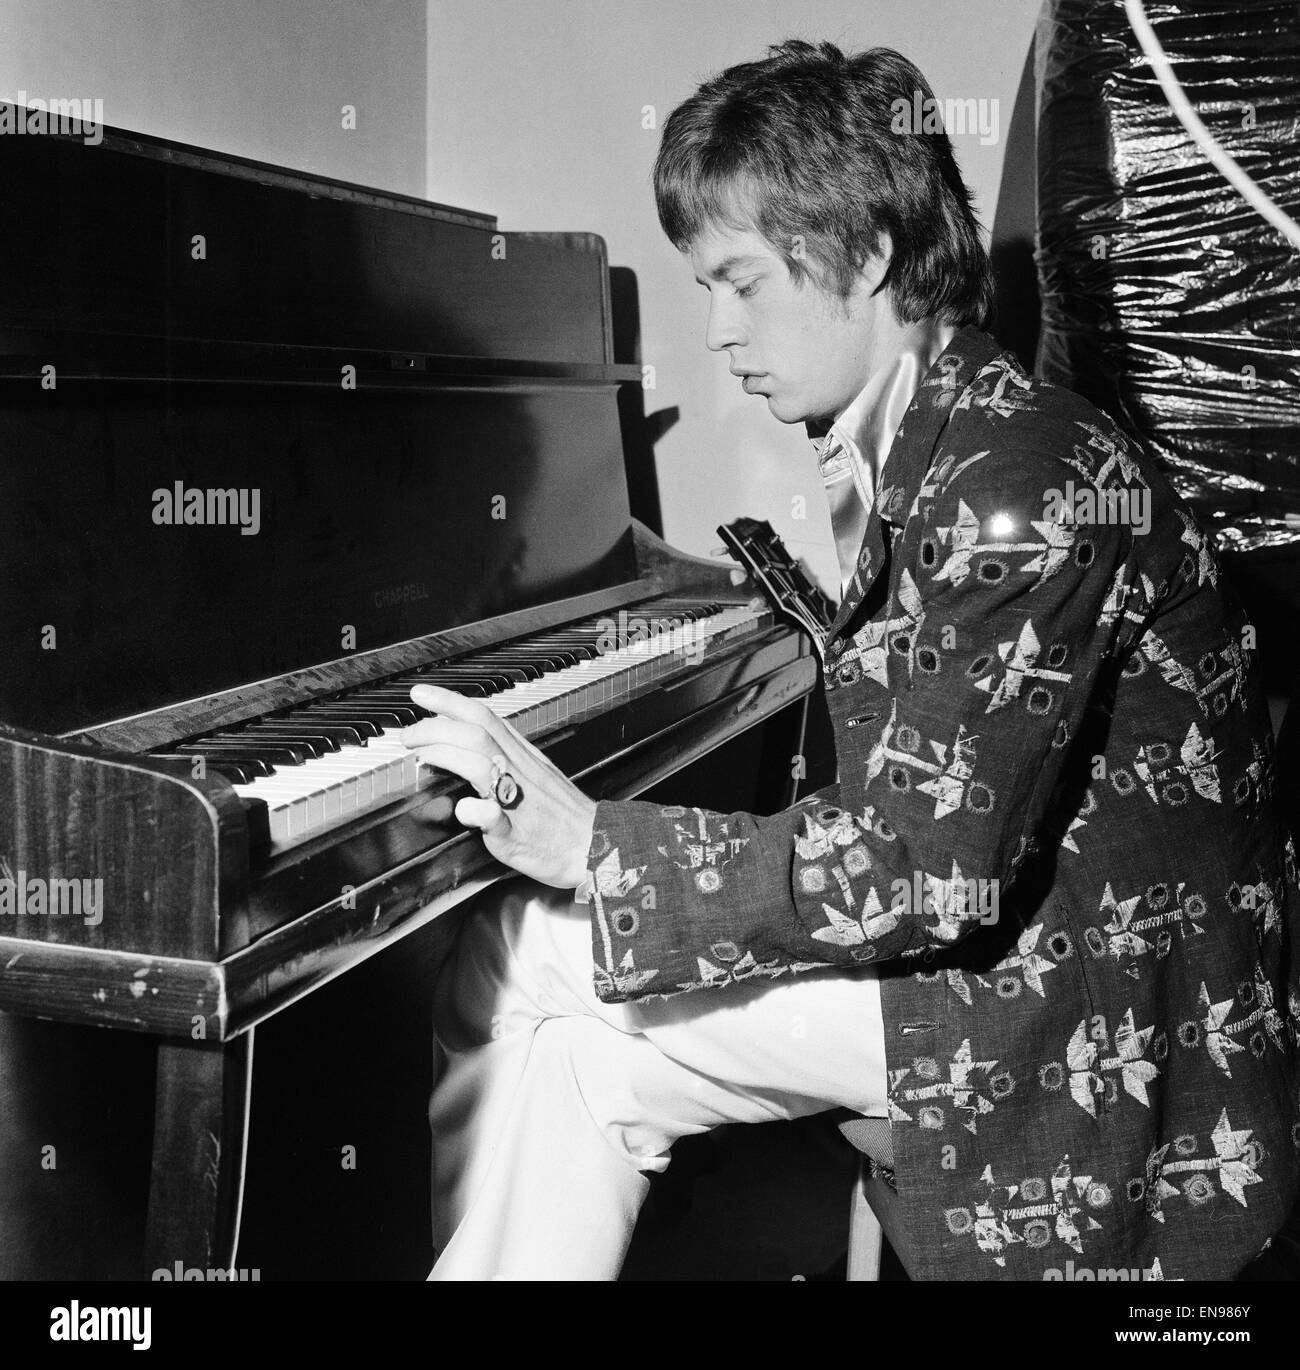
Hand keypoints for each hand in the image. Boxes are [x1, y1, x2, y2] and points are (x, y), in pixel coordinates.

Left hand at [400, 685, 597, 888]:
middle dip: (435, 727)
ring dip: (446, 756)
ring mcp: (517, 801)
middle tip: (409, 734)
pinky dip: (477, 811)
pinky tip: (464, 809)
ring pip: (481, 764)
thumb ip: (502, 757)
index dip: (449, 701)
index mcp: (522, 755)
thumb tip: (465, 745)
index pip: (483, 716)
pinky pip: (496, 817)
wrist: (595, 844)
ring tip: (422, 758)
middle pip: (475, 734)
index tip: (421, 694)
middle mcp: (519, 771)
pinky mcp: (517, 833)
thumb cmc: (562, 814)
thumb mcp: (535, 772)